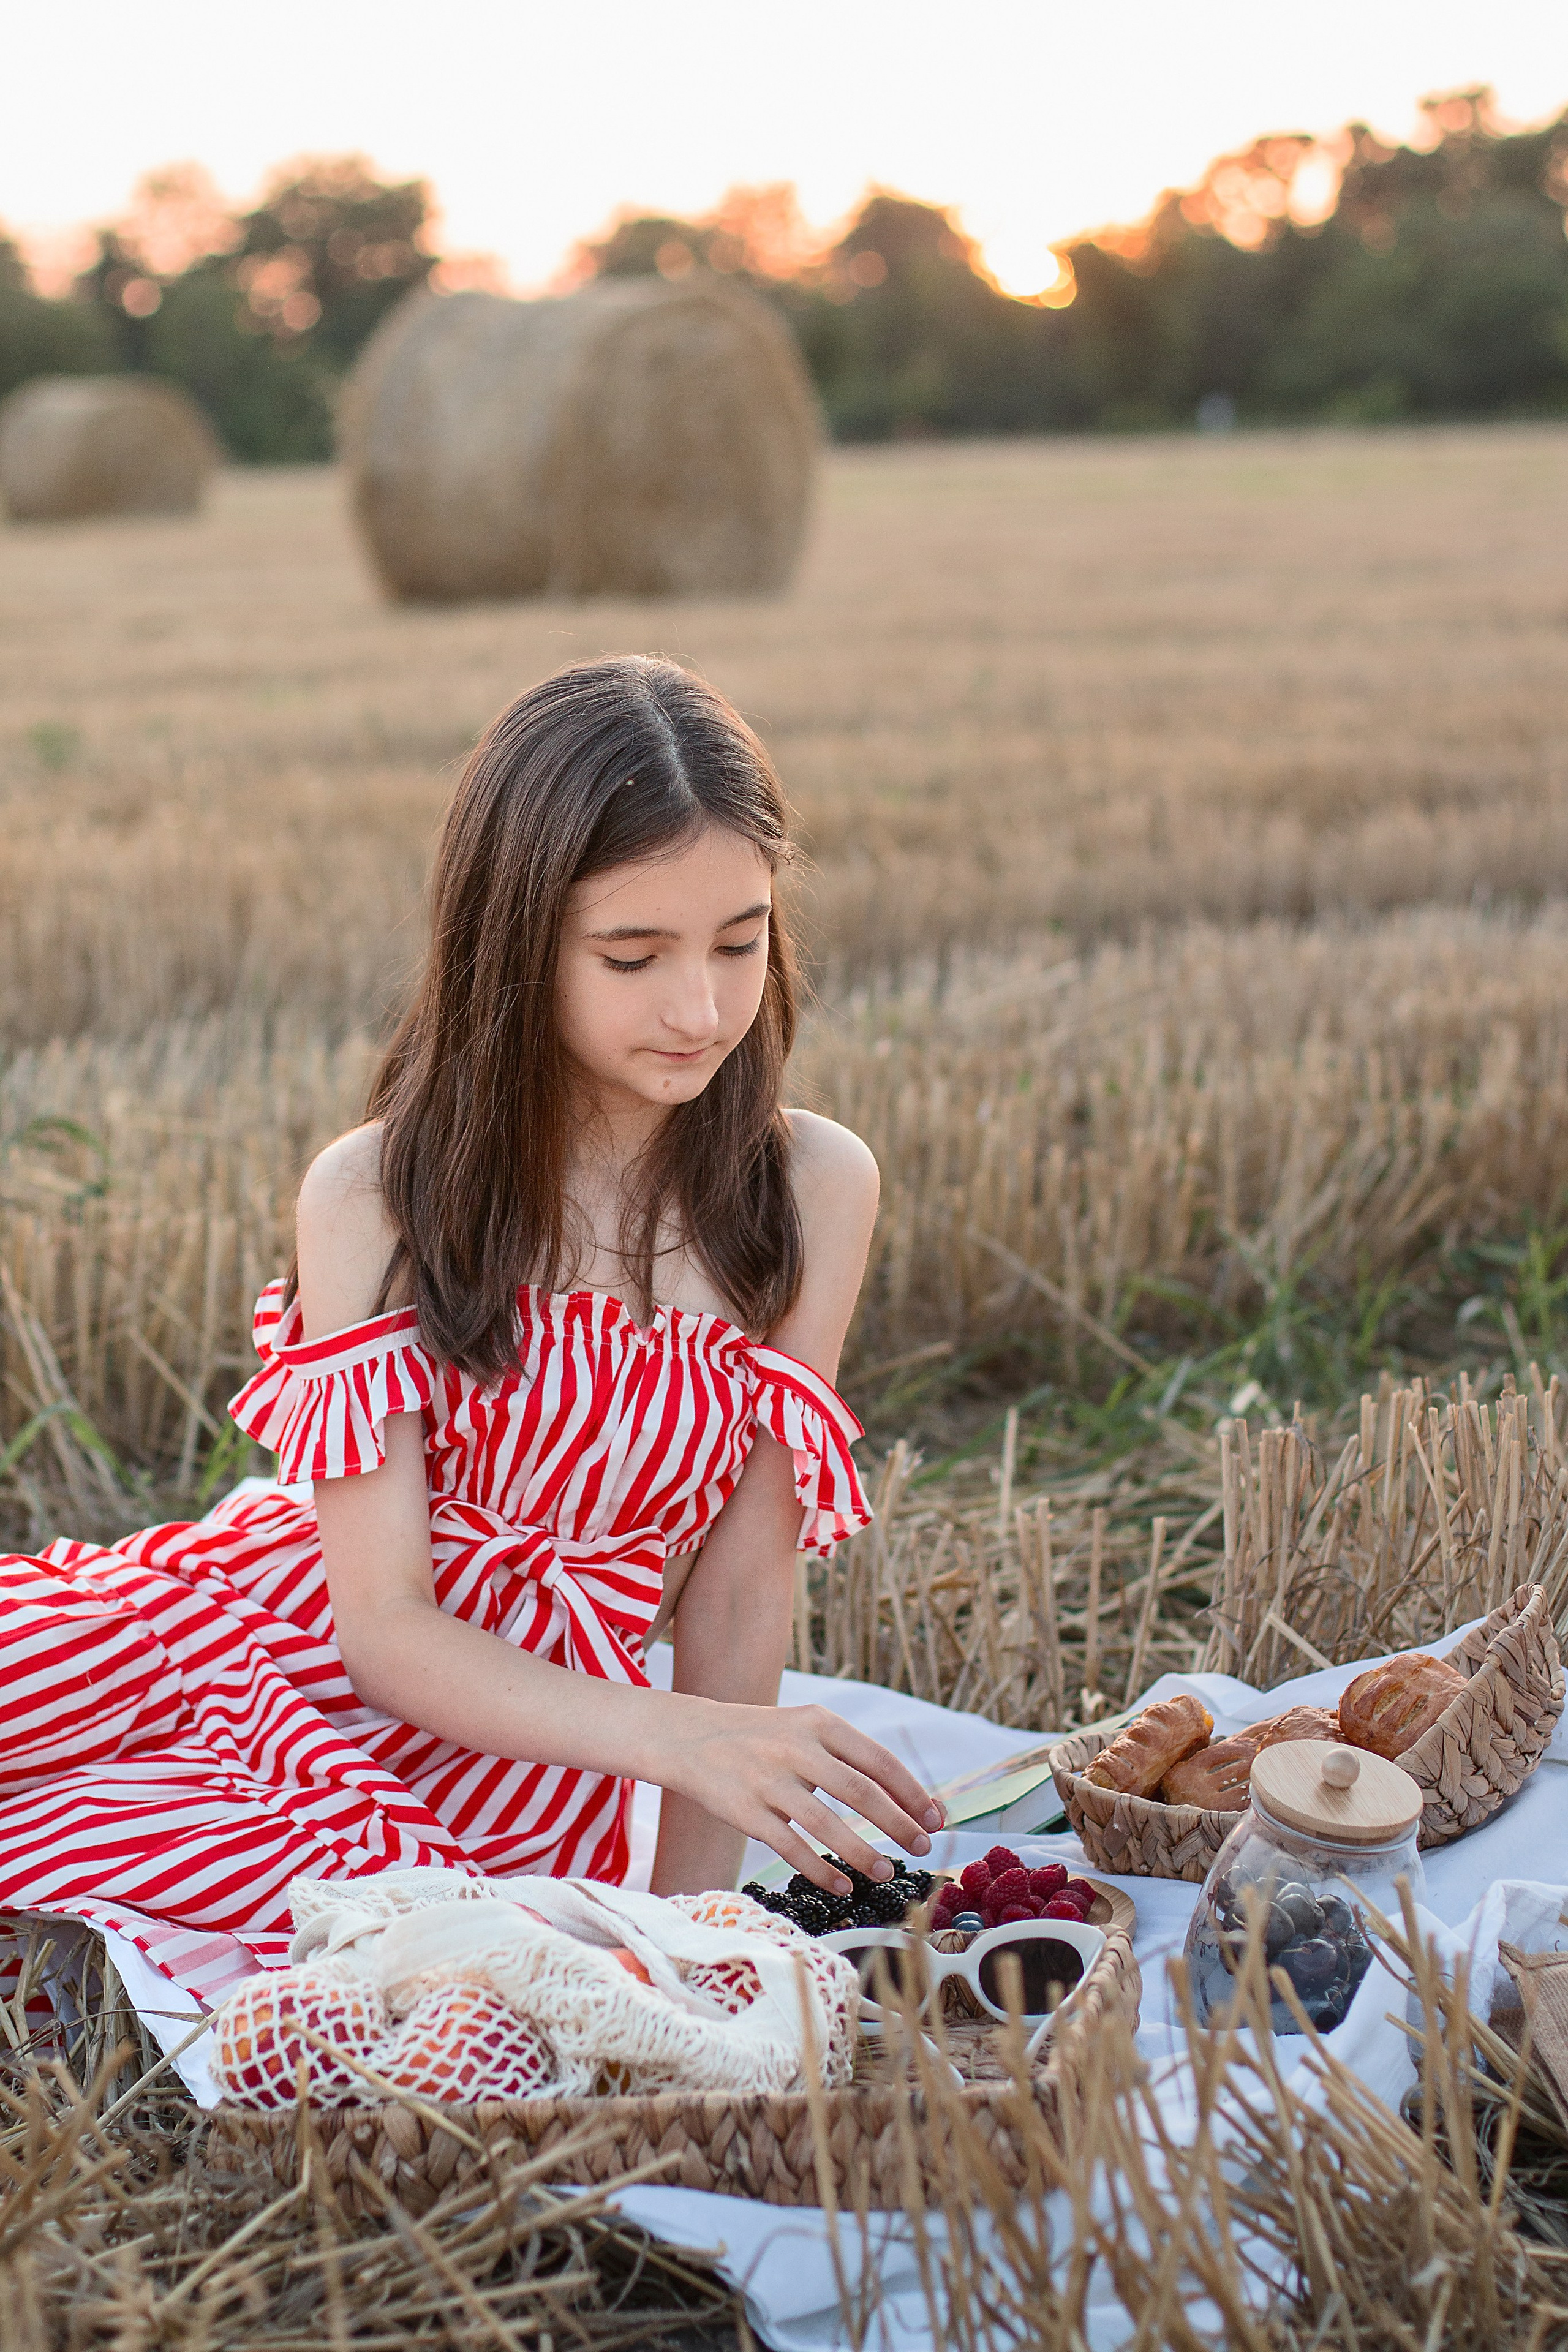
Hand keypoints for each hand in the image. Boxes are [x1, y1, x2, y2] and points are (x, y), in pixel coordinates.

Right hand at [663, 1699, 944, 1895]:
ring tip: (886, 1873)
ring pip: (827, 1824)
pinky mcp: (745, 1812)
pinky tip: (842, 1886)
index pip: (878, 1760)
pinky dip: (820, 1871)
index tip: (935, 1818)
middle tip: (922, 1847)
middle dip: (898, 1824)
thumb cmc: (762, 1738)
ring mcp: (768, 1780)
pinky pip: (790, 1847)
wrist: (690, 1737)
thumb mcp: (805, 1728)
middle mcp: (796, 1747)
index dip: (912, 1792)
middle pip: (860, 1792)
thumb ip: (848, 1756)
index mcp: (819, 1722)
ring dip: (862, 1853)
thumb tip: (905, 1797)